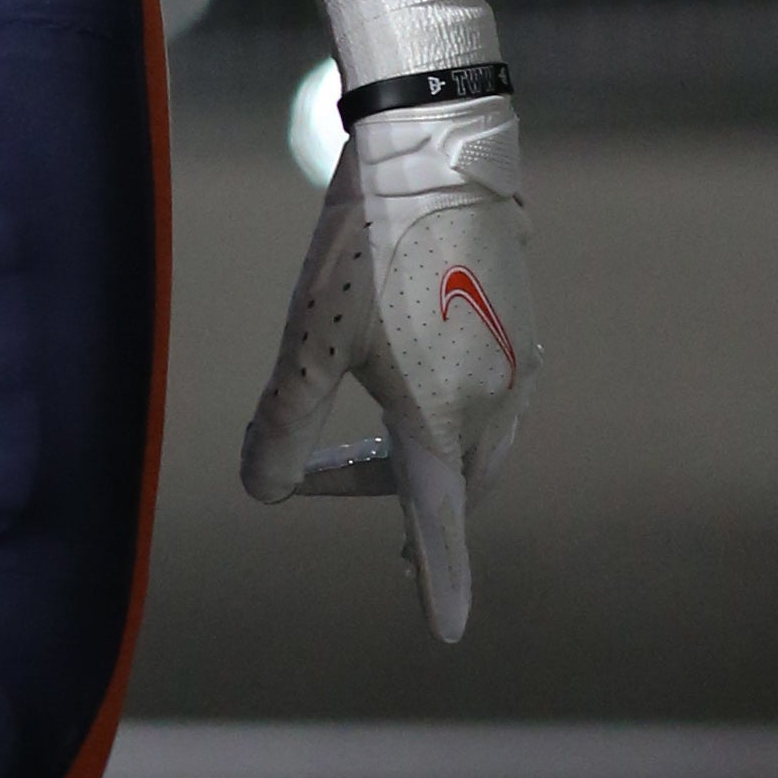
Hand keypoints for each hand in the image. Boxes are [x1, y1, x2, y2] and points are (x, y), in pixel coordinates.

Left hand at [241, 94, 539, 641]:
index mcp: (443, 423)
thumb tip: (258, 491)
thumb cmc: (370, 243)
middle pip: (449, 483)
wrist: (437, 144)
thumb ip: (282, 423)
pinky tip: (413, 378)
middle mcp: (492, 404)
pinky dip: (449, 413)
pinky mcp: (519, 318)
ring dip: (421, 458)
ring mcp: (514, 361)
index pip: (438, 524)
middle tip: (352, 508)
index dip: (439, 581)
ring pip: (472, 439)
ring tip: (373, 461)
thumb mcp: (309, 336)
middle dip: (401, 505)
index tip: (441, 632)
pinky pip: (489, 395)